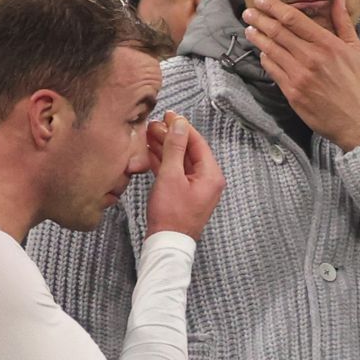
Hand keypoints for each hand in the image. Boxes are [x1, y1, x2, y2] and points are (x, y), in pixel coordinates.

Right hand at [145, 111, 224, 239]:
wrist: (166, 244)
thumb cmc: (171, 214)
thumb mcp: (171, 176)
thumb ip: (175, 148)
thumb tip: (179, 124)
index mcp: (211, 174)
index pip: (197, 142)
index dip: (182, 127)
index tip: (168, 115)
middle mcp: (207, 180)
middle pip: (189, 151)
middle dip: (171, 137)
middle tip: (154, 125)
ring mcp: (195, 188)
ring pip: (180, 161)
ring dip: (165, 148)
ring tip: (148, 135)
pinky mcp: (184, 195)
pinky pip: (175, 173)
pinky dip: (164, 163)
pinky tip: (150, 153)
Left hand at [242, 0, 359, 151]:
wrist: (359, 122)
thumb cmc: (359, 85)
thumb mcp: (356, 49)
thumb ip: (343, 22)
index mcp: (327, 44)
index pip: (293, 19)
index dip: (274, 7)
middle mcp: (311, 58)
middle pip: (277, 32)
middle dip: (259, 19)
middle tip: (248, 11)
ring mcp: (299, 76)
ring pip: (271, 50)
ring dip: (257, 37)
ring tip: (249, 29)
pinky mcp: (292, 93)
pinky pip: (273, 70)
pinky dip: (265, 58)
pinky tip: (262, 52)